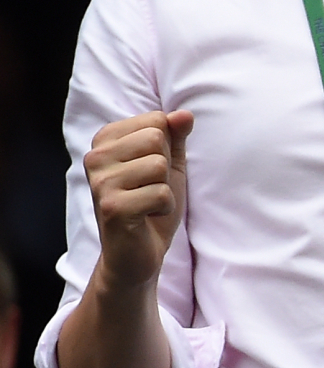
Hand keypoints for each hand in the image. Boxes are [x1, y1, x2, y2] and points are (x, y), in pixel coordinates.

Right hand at [83, 110, 192, 291]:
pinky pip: (161, 193)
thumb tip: (184, 113)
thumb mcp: (169, 165)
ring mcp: (100, 182)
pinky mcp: (111, 207)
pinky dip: (165, 208)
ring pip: (159, 166)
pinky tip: (147, 217)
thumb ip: (176, 137)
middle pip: (156, 139)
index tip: (150, 171)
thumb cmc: (152, 205)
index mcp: (105, 140)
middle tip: (149, 189)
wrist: (137, 253)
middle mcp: (95, 157)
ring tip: (147, 203)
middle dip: (165, 169)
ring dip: (165, 190)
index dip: (167, 149)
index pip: (157, 120)